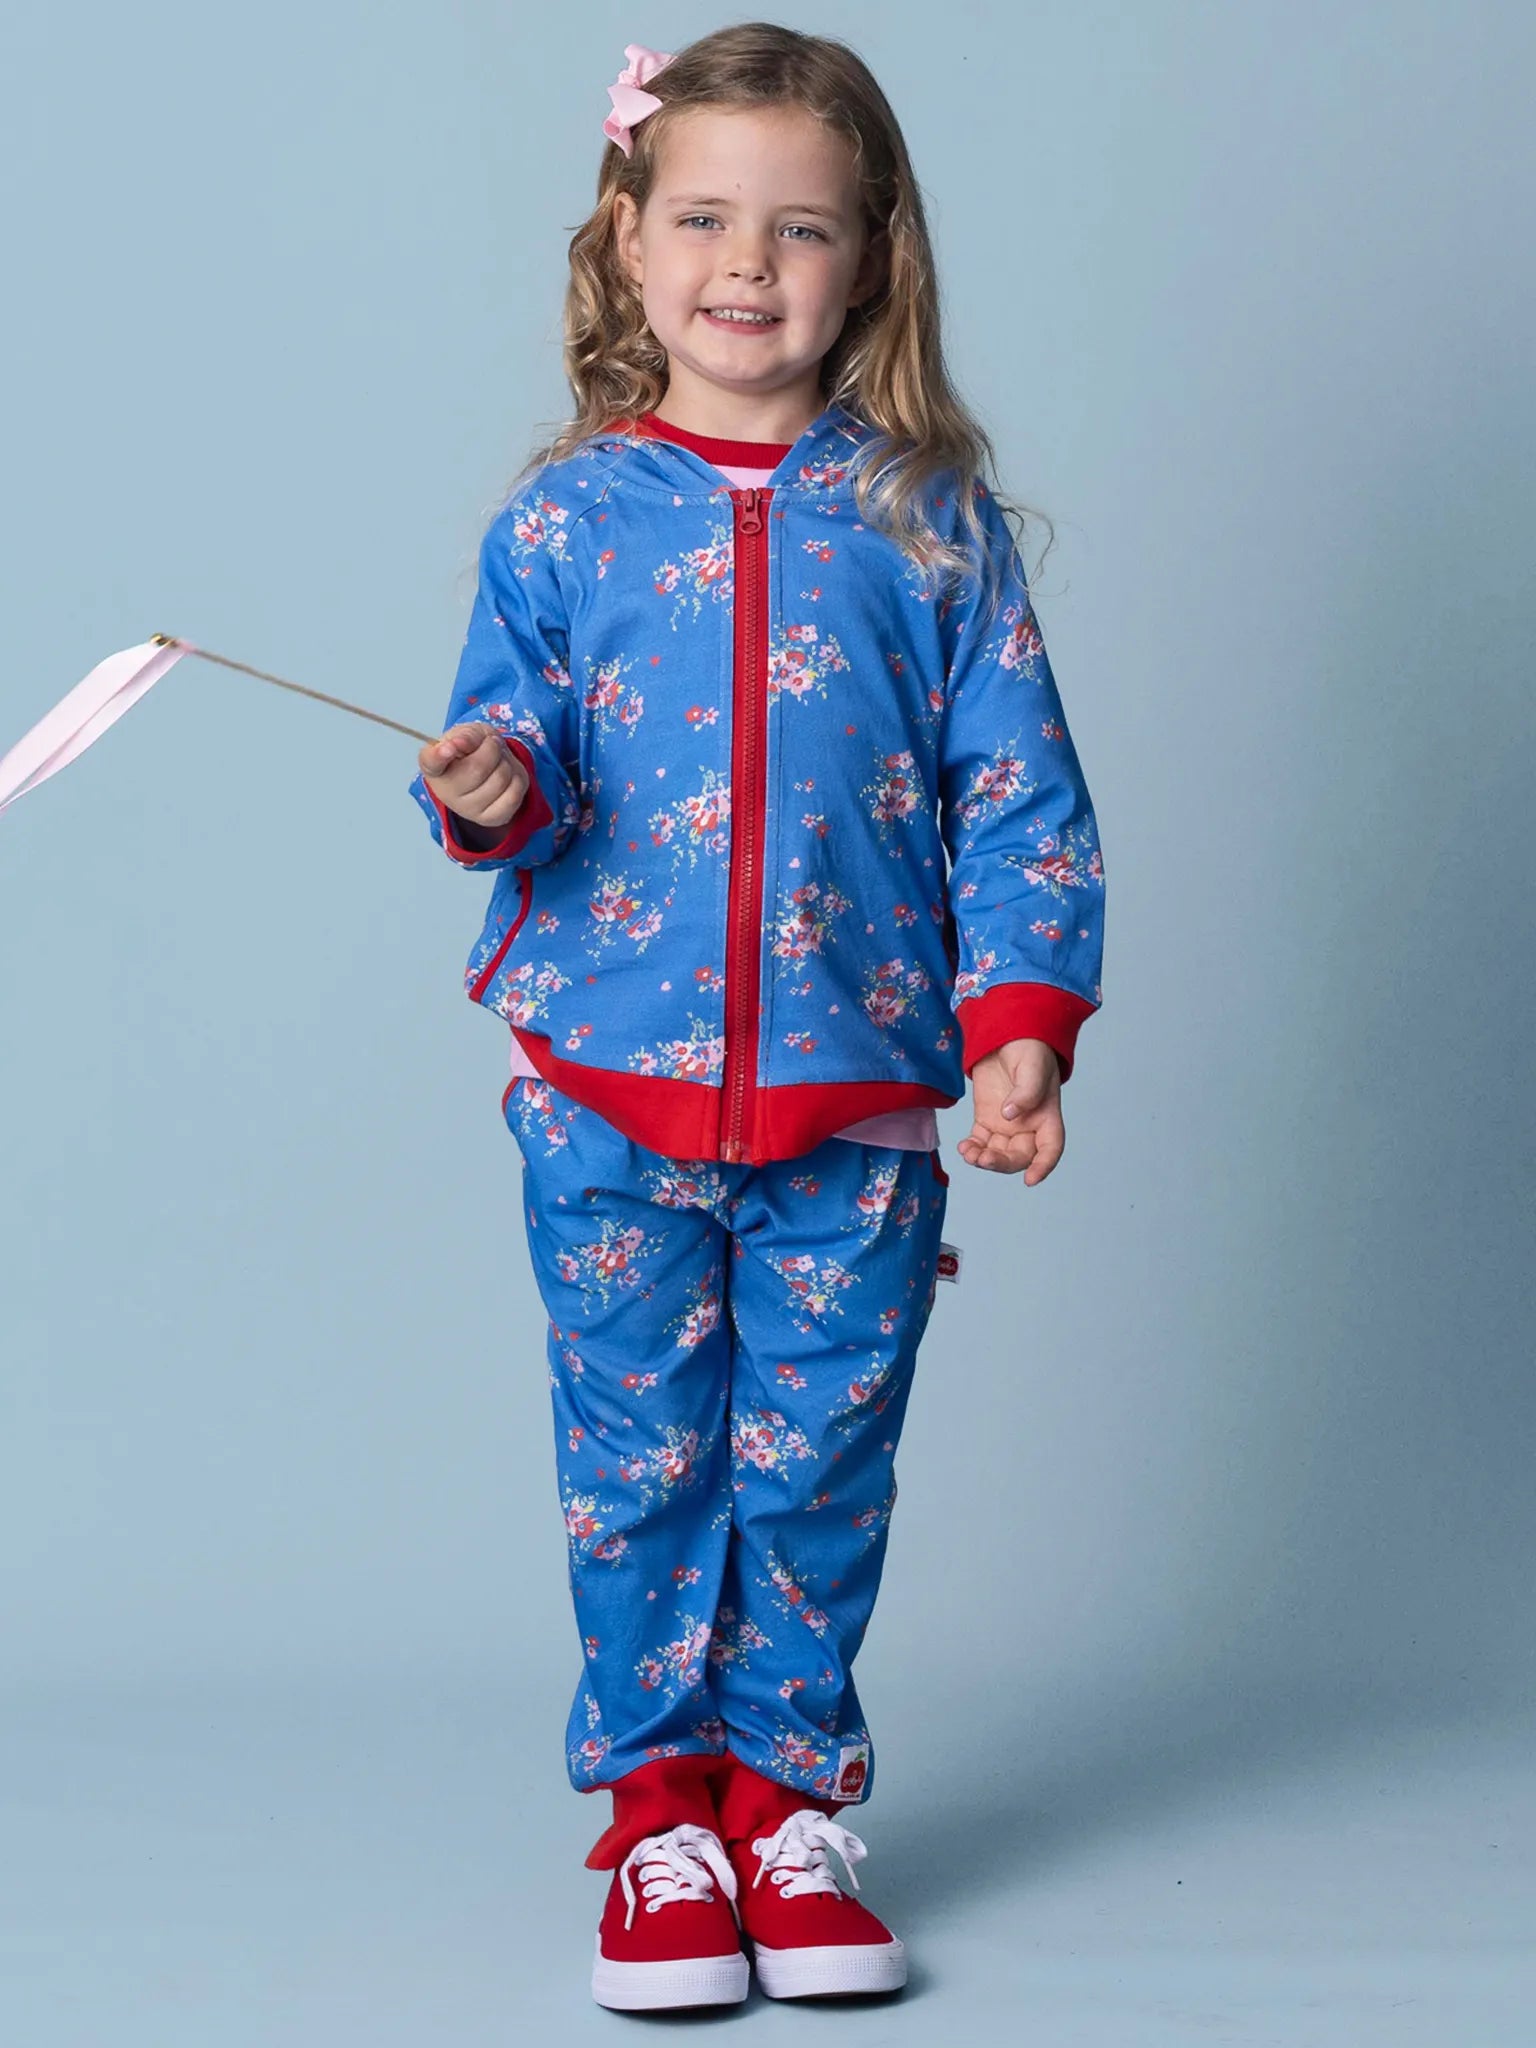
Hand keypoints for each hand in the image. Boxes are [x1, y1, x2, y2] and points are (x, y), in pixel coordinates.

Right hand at [418, 722, 527, 828]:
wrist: (488, 771)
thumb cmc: (472, 751)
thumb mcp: (469, 734)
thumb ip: (466, 735)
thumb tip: (461, 743)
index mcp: (434, 766)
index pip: (431, 761)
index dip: (439, 755)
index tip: (447, 748)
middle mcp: (445, 793)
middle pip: (478, 767)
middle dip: (493, 749)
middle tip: (491, 745)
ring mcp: (468, 810)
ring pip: (501, 778)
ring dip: (506, 762)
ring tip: (498, 761)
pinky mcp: (491, 819)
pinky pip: (515, 793)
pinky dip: (517, 776)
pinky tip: (507, 776)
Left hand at [956, 1038, 1064, 1183]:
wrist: (1006, 1034)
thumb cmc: (1029, 1048)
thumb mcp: (1032, 1066)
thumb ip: (1025, 1091)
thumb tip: (1009, 1116)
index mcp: (1047, 1116)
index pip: (1050, 1148)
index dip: (1043, 1166)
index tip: (1030, 1180)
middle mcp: (1029, 1126)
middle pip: (1019, 1156)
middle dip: (1002, 1163)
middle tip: (984, 1159)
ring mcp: (1006, 1125)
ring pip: (998, 1153)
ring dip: (984, 1159)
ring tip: (969, 1153)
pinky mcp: (986, 1120)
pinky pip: (980, 1142)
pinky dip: (972, 1149)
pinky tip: (963, 1147)